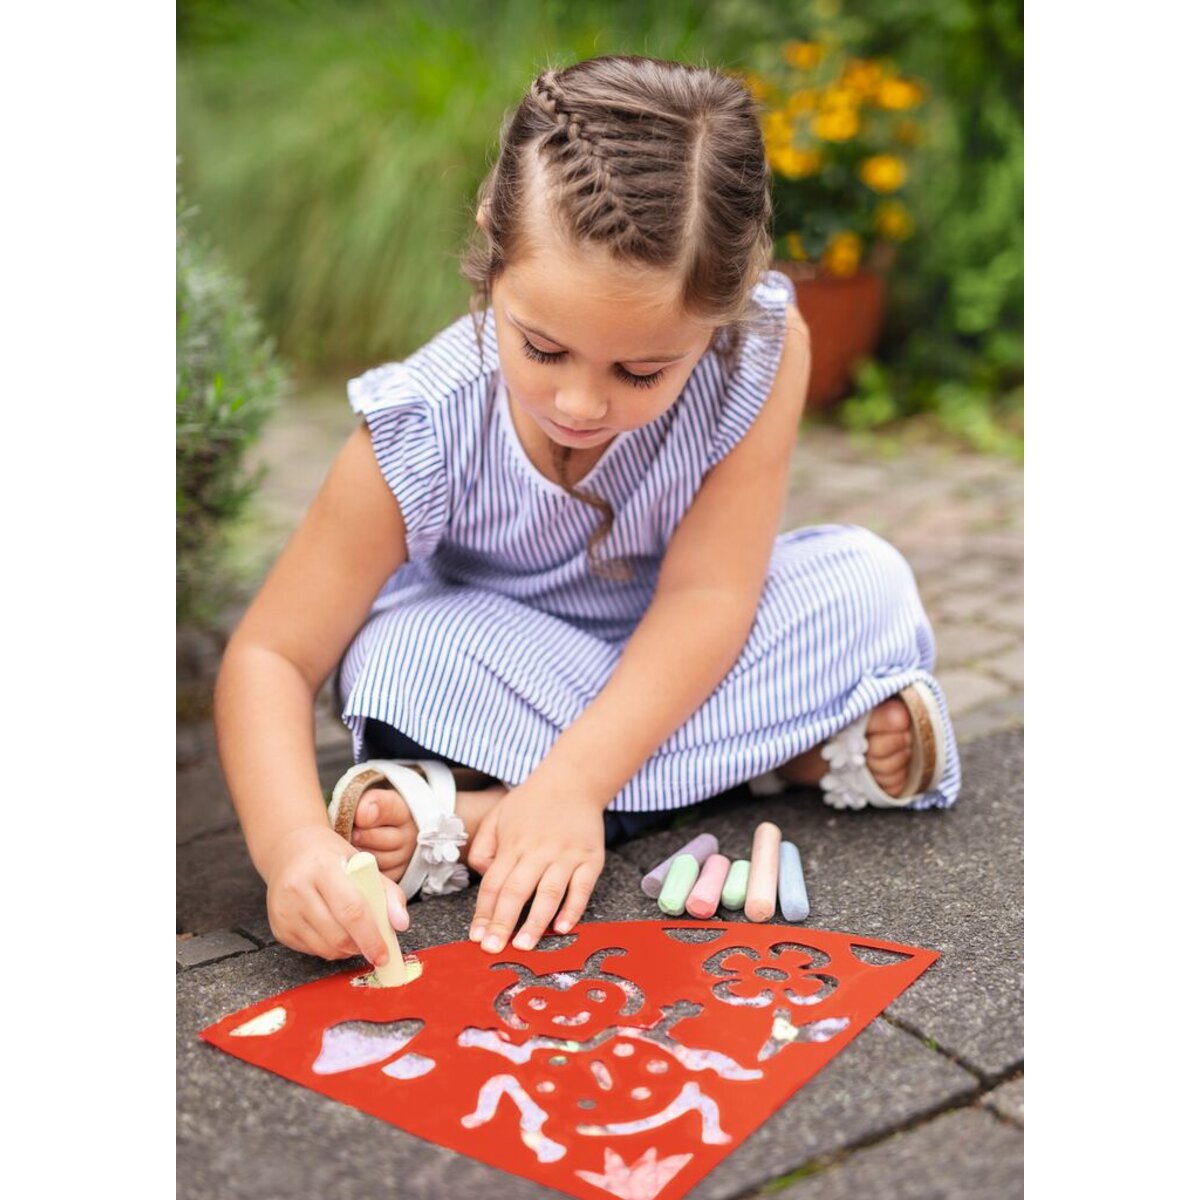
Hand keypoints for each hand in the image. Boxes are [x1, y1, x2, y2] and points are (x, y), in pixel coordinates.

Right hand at [264, 825, 409, 963]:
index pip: (351, 909)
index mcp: (323, 867)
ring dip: (347, 950)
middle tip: (375, 947)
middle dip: (361, 947)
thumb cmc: (332, 857)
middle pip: (337, 934)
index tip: (385, 954)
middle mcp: (298, 888)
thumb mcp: (363, 863)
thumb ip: (388, 893)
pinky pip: (312, 951)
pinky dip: (330, 948)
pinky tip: (334, 930)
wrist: (291, 851)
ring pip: (325, 948)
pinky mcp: (279, 928)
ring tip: (356, 935)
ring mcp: (285, 910)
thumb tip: (401, 924)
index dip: (371, 936)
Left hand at [466, 777, 605, 953]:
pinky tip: (563, 927)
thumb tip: (483, 877)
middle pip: (516, 892)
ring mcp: (566, 856)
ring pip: (548, 893)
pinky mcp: (591, 859)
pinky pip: (582, 888)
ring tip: (524, 946)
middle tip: (494, 950)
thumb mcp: (498, 816)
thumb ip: (483, 847)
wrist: (574, 780)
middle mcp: (538, 852)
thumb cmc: (531, 802)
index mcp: (512, 845)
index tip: (477, 937)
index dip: (485, 913)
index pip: (494, 884)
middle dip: (503, 923)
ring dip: (536, 922)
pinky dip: (573, 908)